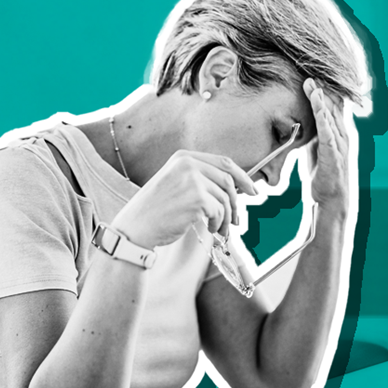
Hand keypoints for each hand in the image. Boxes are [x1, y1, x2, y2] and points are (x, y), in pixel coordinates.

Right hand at [111, 150, 257, 247]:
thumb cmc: (155, 211)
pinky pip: (219, 212)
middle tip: (237, 220)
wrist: (136, 227)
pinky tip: (209, 229)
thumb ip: (199, 179)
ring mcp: (192, 180)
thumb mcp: (175, 184)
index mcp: (184, 158)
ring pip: (225, 198)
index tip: (252, 191)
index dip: (242, 177)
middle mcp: (188, 164)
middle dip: (236, 202)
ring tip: (219, 229)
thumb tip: (234, 189)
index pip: (224, 162)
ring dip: (226, 218)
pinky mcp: (196, 198)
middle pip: (229, 180)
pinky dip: (218, 224)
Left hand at [303, 78, 348, 210]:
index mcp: (338, 132)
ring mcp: (340, 144)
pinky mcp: (334, 154)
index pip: (333, 106)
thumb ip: (314, 133)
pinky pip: (327, 131)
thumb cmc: (323, 174)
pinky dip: (322, 116)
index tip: (313, 75)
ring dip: (320, 98)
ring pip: (330, 116)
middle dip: (322, 88)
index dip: (324, 90)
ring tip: (311, 82)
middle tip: (311, 71)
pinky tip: (316, 105)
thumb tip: (304, 121)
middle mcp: (342, 135)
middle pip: (333, 106)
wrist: (330, 199)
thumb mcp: (316, 149)